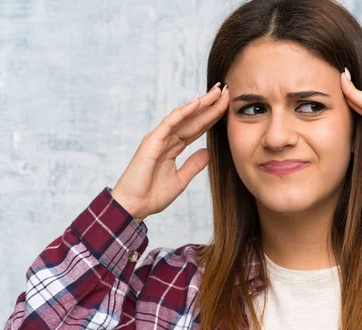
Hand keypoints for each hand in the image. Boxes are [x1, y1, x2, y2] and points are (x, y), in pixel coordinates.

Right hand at [111, 83, 228, 221]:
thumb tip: (208, 152)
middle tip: (225, 90)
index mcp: (173, 147)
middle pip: (193, 119)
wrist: (134, 206)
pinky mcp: (152, 141)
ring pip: (183, 117)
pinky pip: (169, 123)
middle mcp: (166, 139)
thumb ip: (194, 164)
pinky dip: (182, 112)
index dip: (212, 116)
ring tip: (215, 92)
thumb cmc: (152, 195)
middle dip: (210, 105)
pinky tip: (196, 103)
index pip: (197, 128)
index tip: (227, 105)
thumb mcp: (181, 179)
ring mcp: (158, 138)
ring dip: (200, 103)